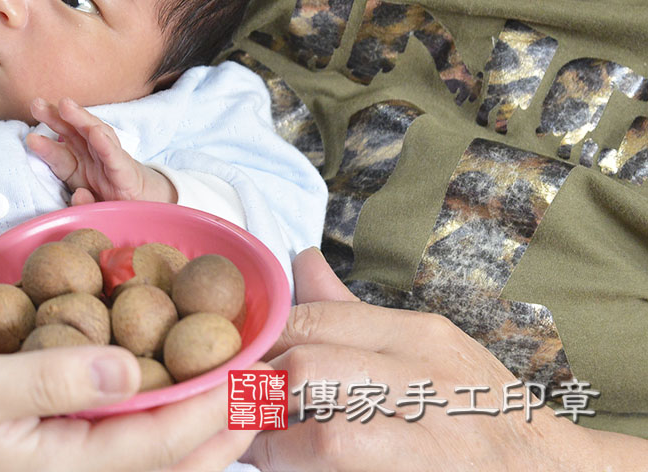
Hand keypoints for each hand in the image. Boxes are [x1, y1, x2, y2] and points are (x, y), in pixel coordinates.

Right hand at [0, 345, 258, 471]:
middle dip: (232, 421)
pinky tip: (171, 400)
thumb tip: (132, 366)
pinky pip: (124, 455)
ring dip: (206, 428)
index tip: (265, 362)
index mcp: (67, 470)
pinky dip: (162, 428)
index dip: (223, 401)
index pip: (168, 440)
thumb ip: (49, 376)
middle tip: (277, 379)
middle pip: (176, 460)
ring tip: (245, 390)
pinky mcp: (48, 469)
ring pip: (156, 462)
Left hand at [26, 97, 175, 204]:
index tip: (31, 139)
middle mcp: (91, 158)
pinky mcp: (126, 170)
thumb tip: (79, 195)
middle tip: (36, 105)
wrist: (144, 204)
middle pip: (72, 135)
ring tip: (65, 106)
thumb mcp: (91, 206)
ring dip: (80, 119)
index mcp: (77, 168)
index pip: (59, 155)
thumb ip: (83, 204)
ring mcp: (109, 161)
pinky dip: (106, 144)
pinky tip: (96, 132)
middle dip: (55, 118)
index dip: (45, 147)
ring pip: (94, 135)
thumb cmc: (111, 201)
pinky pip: (115, 156)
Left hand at [243, 249, 602, 470]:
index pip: (314, 318)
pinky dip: (297, 469)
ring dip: (272, 440)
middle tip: (234, 401)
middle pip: (308, 365)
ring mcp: (424, 439)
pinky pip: (335, 470)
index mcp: (418, 335)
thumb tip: (298, 260)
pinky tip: (284, 465)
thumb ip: (350, 313)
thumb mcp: (426, 347)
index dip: (262, 340)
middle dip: (259, 386)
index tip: (239, 358)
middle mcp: (423, 379)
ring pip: (321, 432)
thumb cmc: (475, 408)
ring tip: (254, 441)